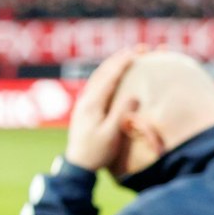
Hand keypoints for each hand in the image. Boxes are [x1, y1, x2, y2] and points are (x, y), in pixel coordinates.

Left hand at [63, 45, 144, 170]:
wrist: (77, 165)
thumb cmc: (96, 152)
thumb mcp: (111, 134)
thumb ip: (121, 114)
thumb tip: (134, 94)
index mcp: (92, 103)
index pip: (109, 77)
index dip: (122, 63)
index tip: (136, 52)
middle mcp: (86, 99)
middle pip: (102, 72)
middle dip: (119, 59)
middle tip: (136, 50)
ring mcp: (83, 103)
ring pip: (98, 77)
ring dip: (112, 65)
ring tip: (127, 57)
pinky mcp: (84, 108)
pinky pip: (96, 84)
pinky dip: (107, 75)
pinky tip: (114, 76)